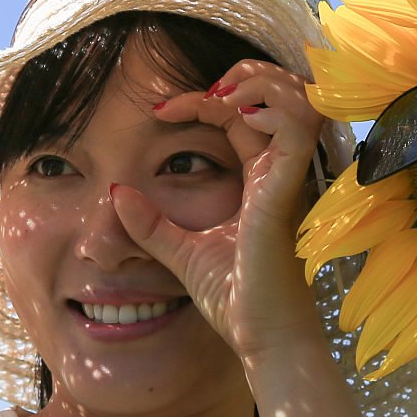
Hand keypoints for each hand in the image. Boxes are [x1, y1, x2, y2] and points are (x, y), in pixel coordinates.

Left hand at [108, 58, 332, 366]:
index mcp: (263, 180)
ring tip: (217, 97)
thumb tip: (115, 194)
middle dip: (246, 75)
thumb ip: (152, 224)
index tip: (160, 111)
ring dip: (260, 84)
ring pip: (300, 98)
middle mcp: (282, 173)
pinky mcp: (286, 193)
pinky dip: (270, 107)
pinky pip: (297, 128)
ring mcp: (289, 180)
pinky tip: (232, 113)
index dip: (206, 98)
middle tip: (200, 92)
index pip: (244, 115)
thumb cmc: (237, 301)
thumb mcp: (182, 252)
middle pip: (284, 93)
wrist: (263, 340)